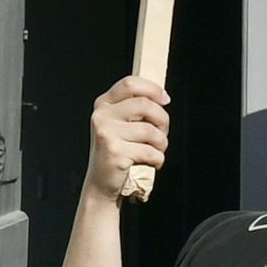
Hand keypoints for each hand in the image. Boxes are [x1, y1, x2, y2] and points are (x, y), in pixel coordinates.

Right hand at [87, 76, 170, 200]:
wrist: (101, 183)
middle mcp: (101, 116)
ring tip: (156, 151)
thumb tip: (162, 97)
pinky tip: (152, 163)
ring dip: (161, 144)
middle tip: (162, 133)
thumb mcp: (121, 124)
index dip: (153, 89)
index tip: (165, 100)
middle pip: (144, 104)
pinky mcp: (114, 152)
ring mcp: (106, 133)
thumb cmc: (118, 152)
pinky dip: (158, 159)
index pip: (130, 83)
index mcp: (103, 104)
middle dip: (162, 120)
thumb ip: (135, 107)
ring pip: (150, 130)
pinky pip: (150, 151)